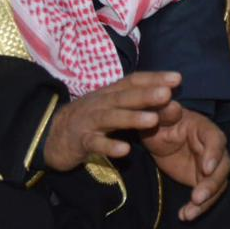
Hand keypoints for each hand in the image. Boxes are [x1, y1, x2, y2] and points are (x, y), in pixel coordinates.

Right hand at [43, 71, 179, 171]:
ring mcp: (90, 121)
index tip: (177, 78)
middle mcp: (101, 103)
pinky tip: (124, 150)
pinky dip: (109, 146)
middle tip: (167, 94)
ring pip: (112, 118)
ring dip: (132, 118)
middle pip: (125, 97)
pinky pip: (95, 143)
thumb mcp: (112, 105)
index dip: (154, 78)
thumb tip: (168, 94)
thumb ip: (135, 100)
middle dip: (146, 95)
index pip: (134, 81)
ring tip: (153, 120)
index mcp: (111, 92)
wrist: (52, 134)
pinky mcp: (80, 141)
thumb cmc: (91, 118)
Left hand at [142, 106, 229, 221]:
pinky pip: (206, 196)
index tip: (205, 168)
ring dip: (206, 200)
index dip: (214, 154)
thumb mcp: (159, 117)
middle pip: (222, 166)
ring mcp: (209, 165)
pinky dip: (197, 208)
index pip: (216, 140)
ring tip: (189, 213)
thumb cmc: (161, 121)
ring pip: (217, 183)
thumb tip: (171, 104)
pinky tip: (184, 215)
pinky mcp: (202, 179)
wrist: (158, 132)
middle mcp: (212, 148)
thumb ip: (165, 112)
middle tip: (198, 197)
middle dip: (212, 183)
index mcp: (204, 129)